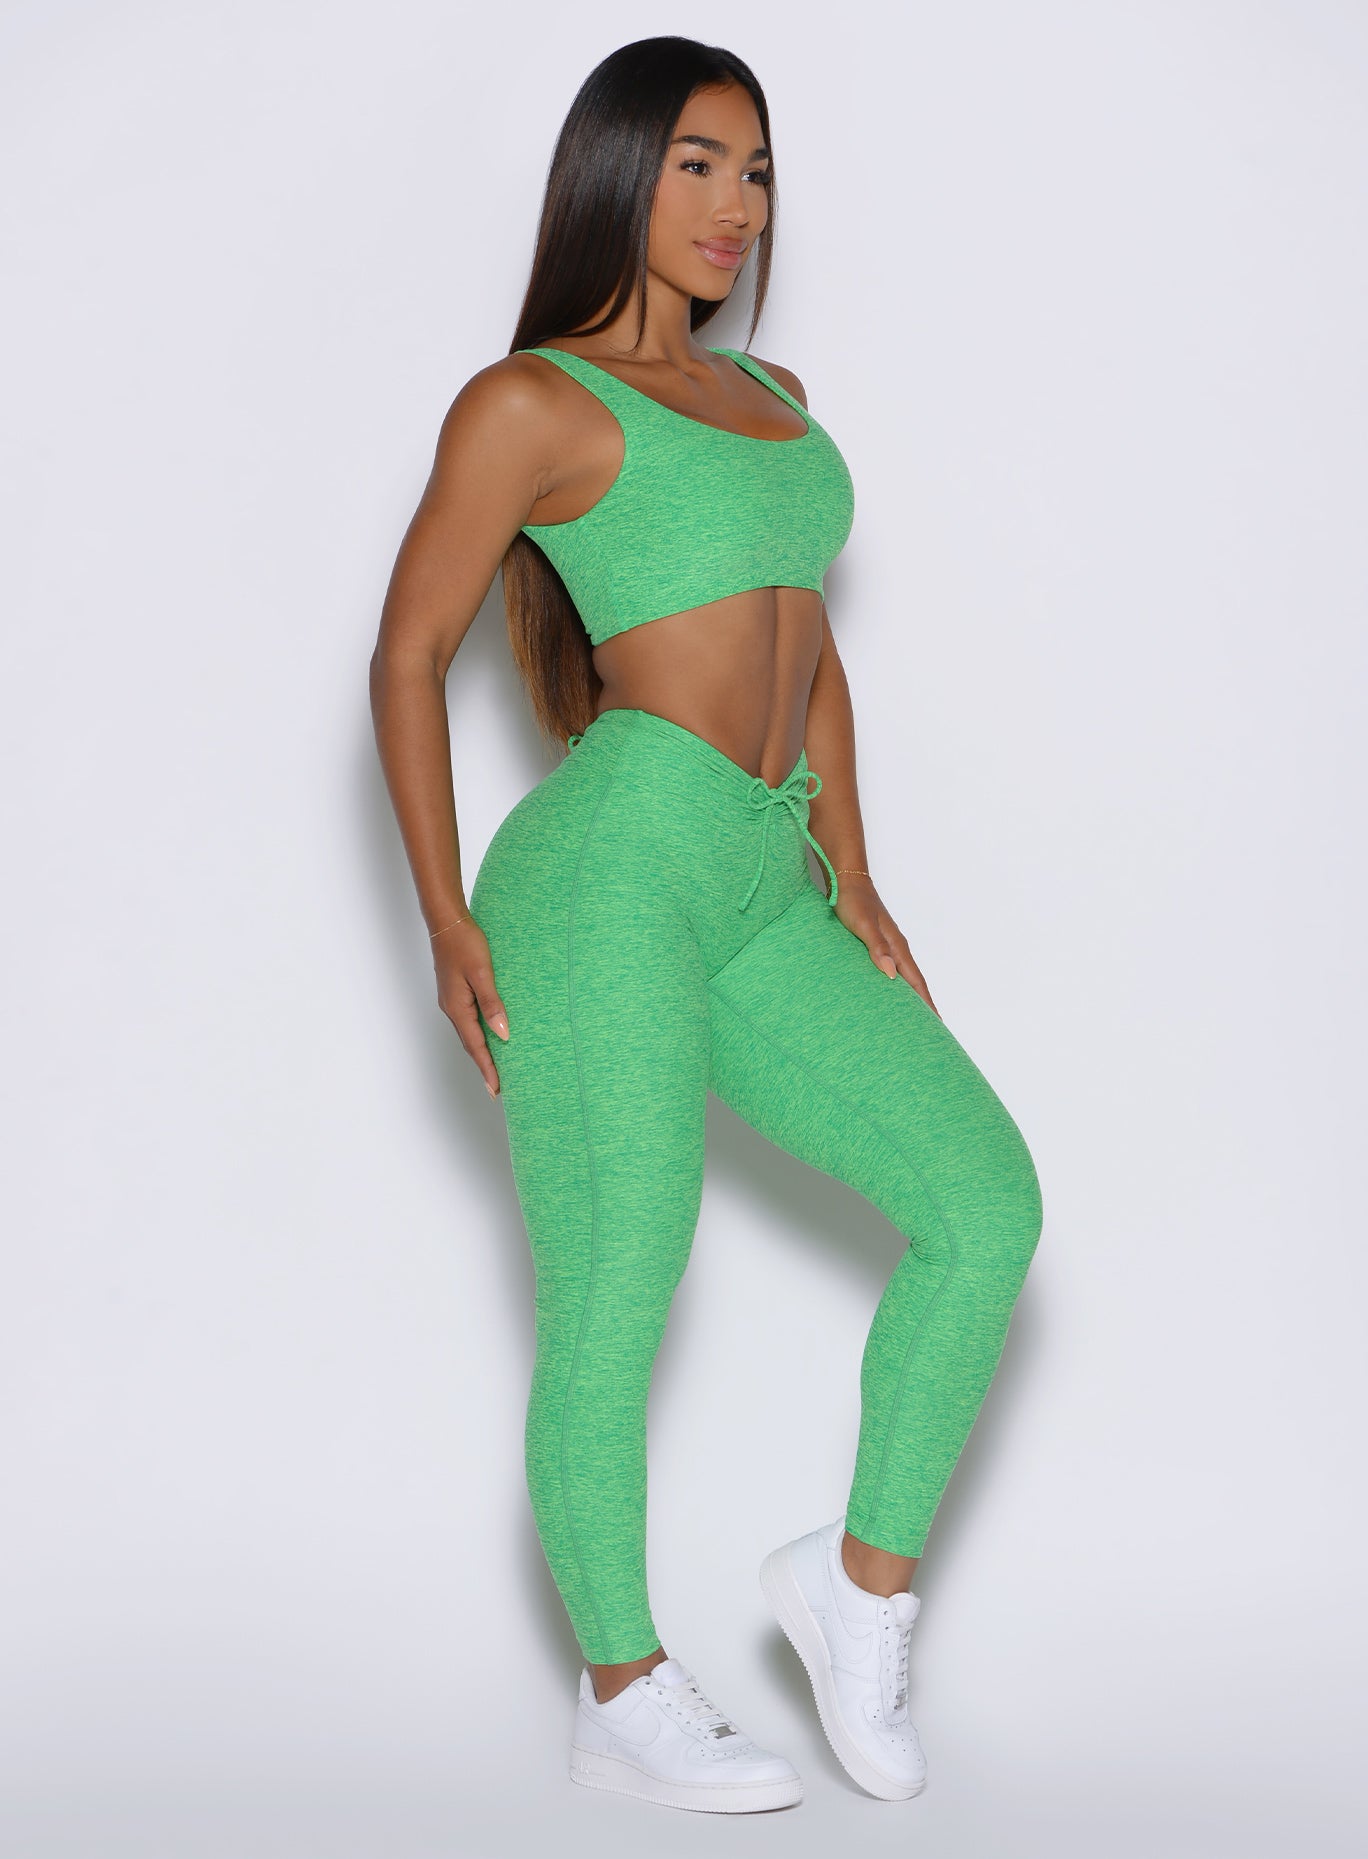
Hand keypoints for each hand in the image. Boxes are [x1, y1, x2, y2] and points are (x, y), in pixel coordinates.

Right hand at [430, 916, 509, 1096]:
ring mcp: (452, 1000)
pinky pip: (468, 1020)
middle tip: (497, 1088)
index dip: (487, 1069)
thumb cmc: (465, 943)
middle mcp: (452, 1008)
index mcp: (458, 1007)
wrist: (447, 921)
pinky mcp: (456, 991)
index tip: (496, 1090)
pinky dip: (479, 1034)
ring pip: (469, 1033)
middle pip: (471, 1044)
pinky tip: (488, 1034)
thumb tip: (503, 1034)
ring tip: (495, 1068)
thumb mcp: (483, 973)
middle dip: (484, 1067)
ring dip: (481, 1052)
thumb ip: (492, 1004)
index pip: (476, 1046)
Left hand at [832, 874, 940, 1015]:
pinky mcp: (877, 944)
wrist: (847, 881)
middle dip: (923, 1005)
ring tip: (912, 1017)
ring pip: (903, 977)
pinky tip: (889, 992)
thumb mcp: (863, 925)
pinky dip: (895, 985)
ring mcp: (888, 946)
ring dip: (910, 996)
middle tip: (930, 1029)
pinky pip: (891, 970)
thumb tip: (890, 974)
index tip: (937, 1024)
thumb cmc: (854, 902)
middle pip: (914, 983)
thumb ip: (876, 948)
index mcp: (897, 946)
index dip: (926, 1003)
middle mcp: (896, 948)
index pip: (916, 982)